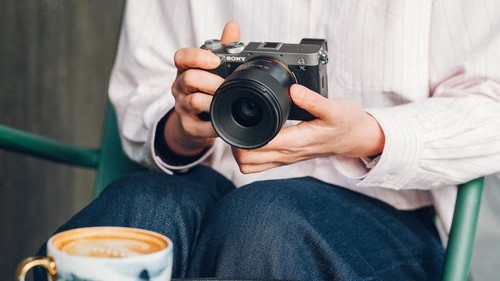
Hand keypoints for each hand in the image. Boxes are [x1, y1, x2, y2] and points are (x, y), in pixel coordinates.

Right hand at [165, 21, 240, 156]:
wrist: (195, 126)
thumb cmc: (206, 93)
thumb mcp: (213, 71)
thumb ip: (223, 49)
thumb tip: (233, 26)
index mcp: (186, 70)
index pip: (181, 57)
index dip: (196, 57)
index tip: (215, 61)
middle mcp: (180, 88)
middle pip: (188, 78)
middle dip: (210, 81)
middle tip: (225, 85)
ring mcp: (182, 108)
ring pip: (193, 101)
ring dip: (212, 101)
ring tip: (226, 102)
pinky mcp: (188, 127)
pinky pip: (201, 127)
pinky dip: (215, 125)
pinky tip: (224, 121)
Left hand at [232, 84, 384, 172]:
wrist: (357, 138)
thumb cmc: (347, 123)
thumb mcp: (334, 108)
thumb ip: (313, 100)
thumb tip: (293, 90)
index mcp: (295, 142)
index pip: (256, 148)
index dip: (239, 136)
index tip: (235, 119)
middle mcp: (287, 154)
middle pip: (246, 161)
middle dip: (233, 144)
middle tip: (233, 122)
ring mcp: (286, 159)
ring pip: (251, 166)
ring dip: (239, 151)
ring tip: (239, 130)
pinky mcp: (287, 158)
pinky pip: (260, 164)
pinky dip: (249, 154)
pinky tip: (251, 136)